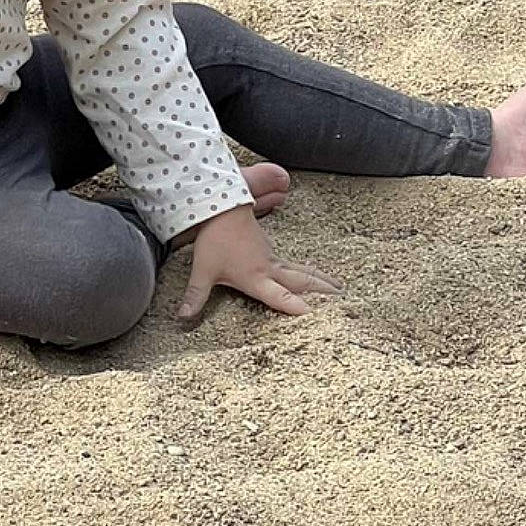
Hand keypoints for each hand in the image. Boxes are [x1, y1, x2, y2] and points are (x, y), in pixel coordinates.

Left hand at [176, 204, 342, 325]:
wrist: (222, 207)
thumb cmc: (214, 240)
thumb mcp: (203, 271)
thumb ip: (195, 296)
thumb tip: (183, 318)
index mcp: (256, 278)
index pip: (279, 296)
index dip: (295, 307)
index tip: (313, 315)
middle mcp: (269, 269)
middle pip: (300, 283)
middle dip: (321, 293)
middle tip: (342, 301)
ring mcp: (272, 258)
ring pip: (301, 272)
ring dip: (320, 281)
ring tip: (338, 289)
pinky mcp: (269, 250)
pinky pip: (293, 264)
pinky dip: (308, 270)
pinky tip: (313, 270)